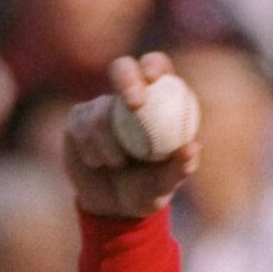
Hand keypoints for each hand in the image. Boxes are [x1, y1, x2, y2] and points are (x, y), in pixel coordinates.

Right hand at [64, 51, 202, 220]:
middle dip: (127, 80)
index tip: (154, 78)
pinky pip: (81, 126)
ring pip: (100, 110)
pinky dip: (91, 148)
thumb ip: (179, 167)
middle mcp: (126, 97)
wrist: (112, 206)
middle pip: (122, 68)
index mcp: (156, 102)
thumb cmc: (146, 191)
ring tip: (117, 164)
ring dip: (108, 141)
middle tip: (133, 104)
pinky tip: (96, 162)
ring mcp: (99, 106)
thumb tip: (194, 147)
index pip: (156, 68)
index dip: (154, 65)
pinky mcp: (77, 119)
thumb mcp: (164, 185)